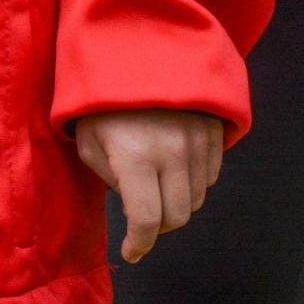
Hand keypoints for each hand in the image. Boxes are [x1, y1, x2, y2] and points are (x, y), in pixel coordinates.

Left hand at [75, 109, 222, 263]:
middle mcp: (173, 152)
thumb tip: (136, 209)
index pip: (147, 220)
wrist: (137, 52)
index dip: (140, 244)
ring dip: (177, 202)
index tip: (133, 252)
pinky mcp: (213, 131)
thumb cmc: (103, 103)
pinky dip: (195, 181)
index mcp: (135, 158)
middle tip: (143, 214)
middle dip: (158, 225)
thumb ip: (112, 181)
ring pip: (198, 199)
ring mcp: (198, 141)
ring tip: (158, 184)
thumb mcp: (90, 144)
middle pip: (178, 215)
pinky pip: (211, 175)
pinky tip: (176, 166)